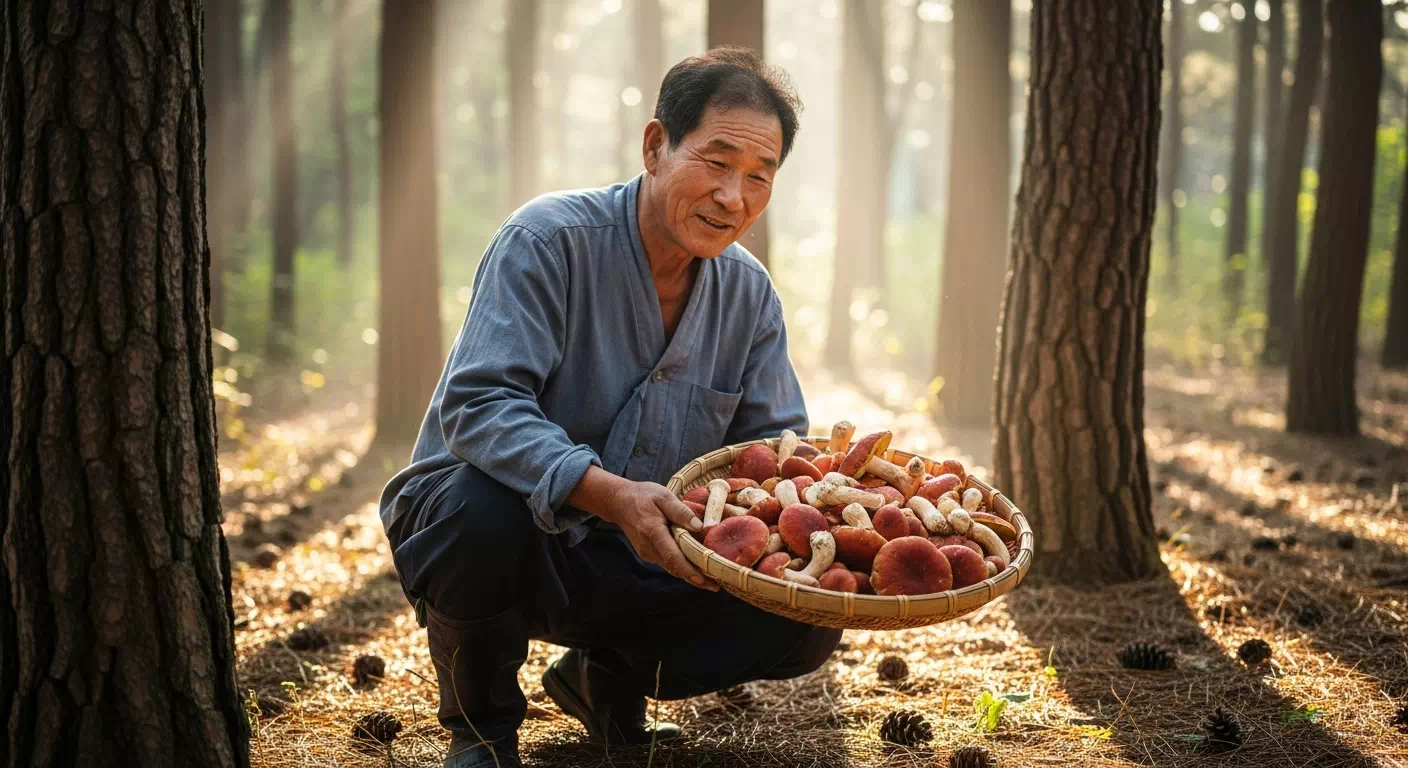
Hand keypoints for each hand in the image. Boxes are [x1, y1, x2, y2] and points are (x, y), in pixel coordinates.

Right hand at [602, 479, 718, 591]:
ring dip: (690, 575)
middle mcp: (649, 547)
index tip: (705, 581)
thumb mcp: (663, 496)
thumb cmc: (643, 496)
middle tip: (717, 586)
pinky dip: (682, 567)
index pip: (672, 556)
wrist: (619, 502)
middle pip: (674, 567)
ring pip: (671, 568)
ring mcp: (647, 553)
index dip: (689, 571)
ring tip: (712, 580)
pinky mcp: (649, 554)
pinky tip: (697, 568)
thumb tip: (700, 526)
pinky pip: (668, 563)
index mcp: (653, 531)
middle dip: (695, 579)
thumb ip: (681, 511)